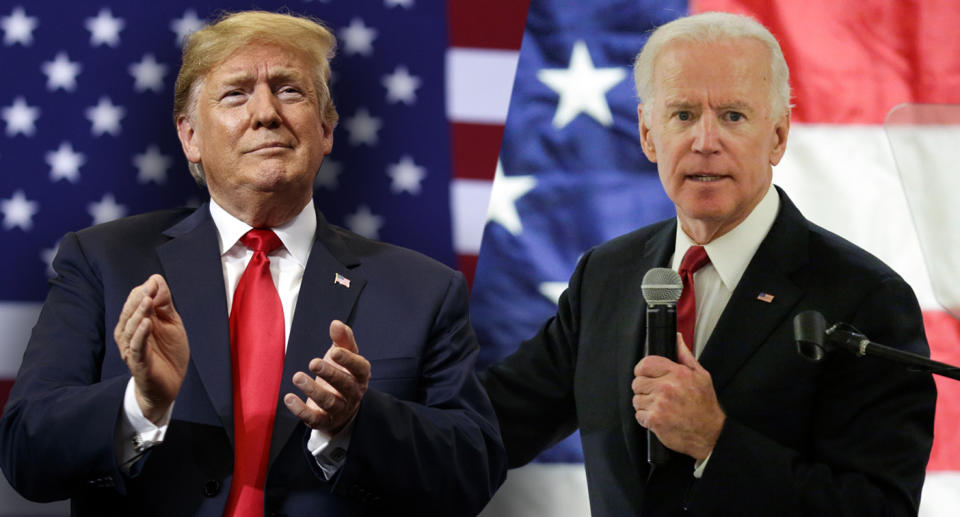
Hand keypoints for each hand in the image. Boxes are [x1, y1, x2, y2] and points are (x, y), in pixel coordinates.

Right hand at [114, 274, 188, 423]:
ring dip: (139, 313)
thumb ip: (164, 304)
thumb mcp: (172, 323)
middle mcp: (130, 333)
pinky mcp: (138, 362)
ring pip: (131, 328)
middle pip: (130, 312)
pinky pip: (137, 347)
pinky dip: (140, 334)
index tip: (154, 281)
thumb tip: (156, 279)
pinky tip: (146, 324)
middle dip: (139, 298)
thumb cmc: (169, 352)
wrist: (169, 385)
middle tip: (149, 287)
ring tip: (147, 301)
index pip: (136, 301)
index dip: (145, 291)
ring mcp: (132, 348)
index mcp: (138, 321)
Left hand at [284, 320, 370, 434]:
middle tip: (313, 363)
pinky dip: (301, 410)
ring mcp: (339, 409)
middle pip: (344, 385)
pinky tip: (289, 398)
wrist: (341, 407)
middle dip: (329, 374)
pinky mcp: (324, 421)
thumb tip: (336, 323)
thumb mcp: (344, 355)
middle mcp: (352, 394)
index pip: (359, 368)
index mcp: (360, 376)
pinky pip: (314, 419)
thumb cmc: (342, 374)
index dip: (348, 360)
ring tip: (297, 376)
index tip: (334, 351)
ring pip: (329, 402)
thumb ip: (342, 339)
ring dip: (313, 390)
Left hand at [631, 333, 724, 460]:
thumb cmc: (705, 405)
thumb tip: (676, 338)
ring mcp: (659, 404)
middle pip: (637, 382)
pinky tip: (659, 417)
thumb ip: (685, 355)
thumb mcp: (701, 376)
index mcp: (677, 373)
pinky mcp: (654, 420)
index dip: (643, 370)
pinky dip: (646, 418)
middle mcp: (666, 387)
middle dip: (644, 388)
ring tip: (660, 407)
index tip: (646, 375)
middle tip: (656, 394)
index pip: (645, 363)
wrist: (710, 434)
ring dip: (645, 404)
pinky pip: (638, 415)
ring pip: (636, 399)